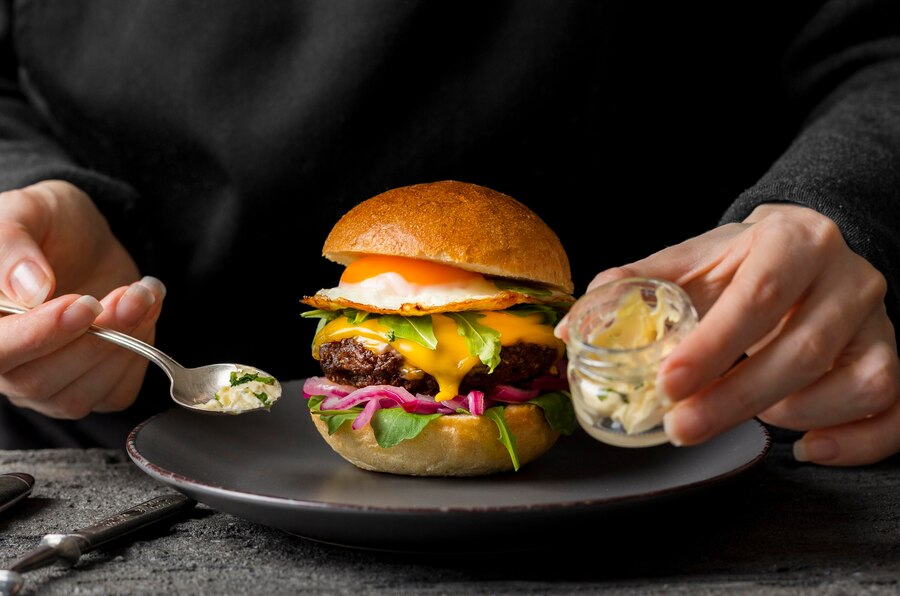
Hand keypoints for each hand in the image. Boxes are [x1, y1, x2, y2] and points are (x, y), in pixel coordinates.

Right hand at [0, 180, 164, 417]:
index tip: (83, 305)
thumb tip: (29, 289)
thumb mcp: (26, 212)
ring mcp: (44, 381)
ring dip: (123, 345)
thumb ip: (13, 246)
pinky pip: (113, 394)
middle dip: (95, 337)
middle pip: (37, 380)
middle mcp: (6, 363)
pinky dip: (139, 356)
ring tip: (142, 295)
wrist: (86, 239)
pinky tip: (146, 313)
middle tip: (128, 294)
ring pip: (77, 394)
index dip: (38, 335)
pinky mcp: (89, 385)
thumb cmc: (47, 224)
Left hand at [561, 203, 899, 465]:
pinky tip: (807, 448)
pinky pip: (892, 412)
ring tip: (739, 412)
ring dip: (790, 414)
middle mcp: (848, 278)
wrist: (803, 250)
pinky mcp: (892, 358)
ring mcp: (879, 322)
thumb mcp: (692, 259)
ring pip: (856, 384)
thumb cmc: (742, 260)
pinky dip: (853, 442)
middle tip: (682, 427)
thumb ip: (637, 287)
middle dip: (735, 398)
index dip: (714, 344)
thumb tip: (575, 327)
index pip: (759, 295)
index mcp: (794, 241)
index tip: (669, 381)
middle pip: (803, 349)